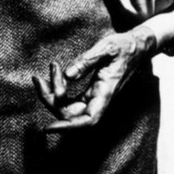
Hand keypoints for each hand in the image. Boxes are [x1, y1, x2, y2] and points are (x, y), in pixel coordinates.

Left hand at [32, 25, 155, 130]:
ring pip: (69, 107)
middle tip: (38, 80)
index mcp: (106, 92)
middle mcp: (99, 99)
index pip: (88, 119)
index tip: (49, 127)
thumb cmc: (123, 46)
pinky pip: (71, 99)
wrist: (136, 46)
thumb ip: (87, 60)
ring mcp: (94, 97)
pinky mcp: (90, 92)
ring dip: (52, 95)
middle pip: (72, 114)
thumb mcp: (106, 48)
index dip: (69, 127)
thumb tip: (68, 75)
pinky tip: (52, 75)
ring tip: (39, 77)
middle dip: (51, 101)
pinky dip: (58, 90)